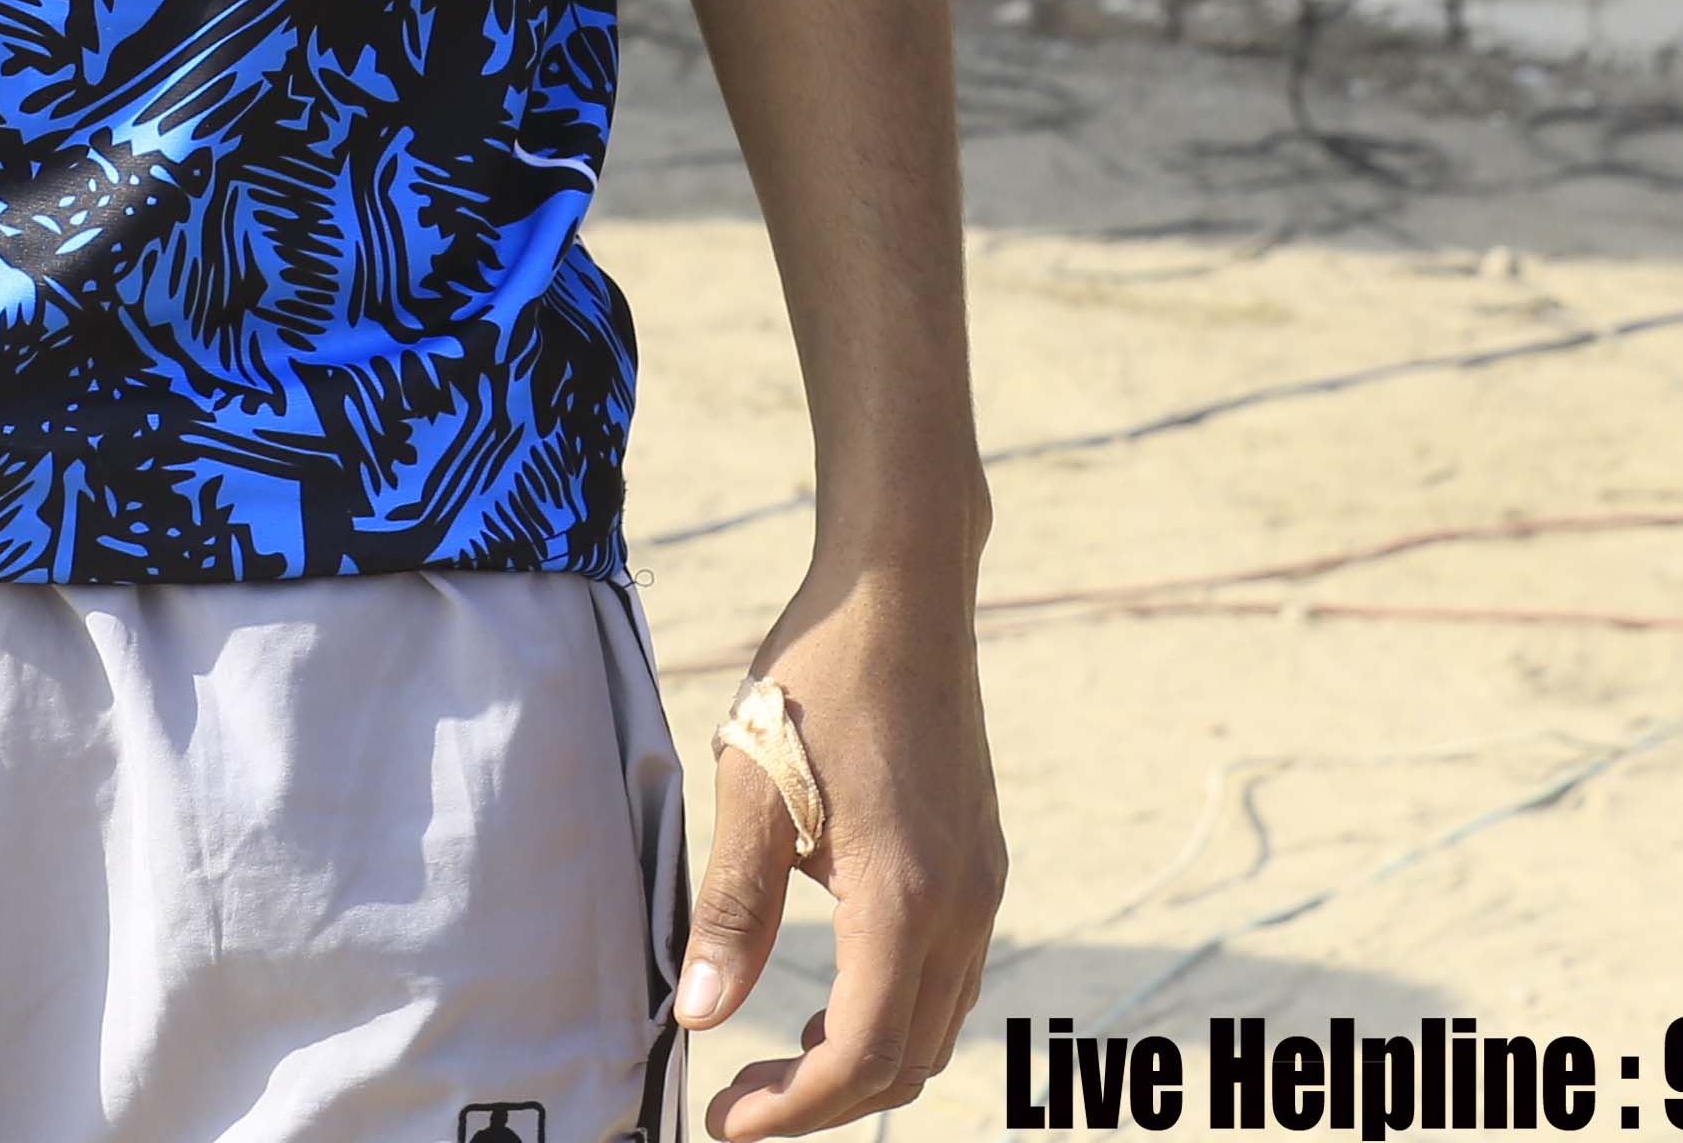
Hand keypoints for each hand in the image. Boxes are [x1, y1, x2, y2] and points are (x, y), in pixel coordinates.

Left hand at [682, 560, 1003, 1134]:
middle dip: (822, 1101)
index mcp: (903, 900)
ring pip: (935, 1025)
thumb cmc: (819, 681)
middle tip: (738, 1097)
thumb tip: (700, 1016)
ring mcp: (983, 886)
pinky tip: (833, 990)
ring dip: (861, 1061)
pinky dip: (894, 1012)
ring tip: (776, 1055)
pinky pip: (948, 976)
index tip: (724, 1121)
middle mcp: (962, 907)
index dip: (791, 1109)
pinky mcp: (982, 862)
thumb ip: (731, 914)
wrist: (899, 592)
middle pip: (905, 1061)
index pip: (859, 1058)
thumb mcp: (751, 793)